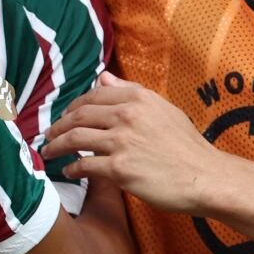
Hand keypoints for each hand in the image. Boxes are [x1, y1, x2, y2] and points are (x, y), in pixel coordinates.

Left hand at [43, 72, 219, 213]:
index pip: (93, 96)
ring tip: (48, 152)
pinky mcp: (120, 169)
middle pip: (79, 116)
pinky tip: (68, 171)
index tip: (65, 116)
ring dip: (56, 146)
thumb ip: (130, 92)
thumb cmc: (187, 145)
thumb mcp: (162, 109)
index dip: (73, 106)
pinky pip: (85, 165)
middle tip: (48, 135)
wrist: (205, 176)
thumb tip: (102, 77)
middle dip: (58, 126)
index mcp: (137, 97)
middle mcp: (127, 115)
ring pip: (76, 139)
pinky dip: (72, 168)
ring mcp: (122, 142)